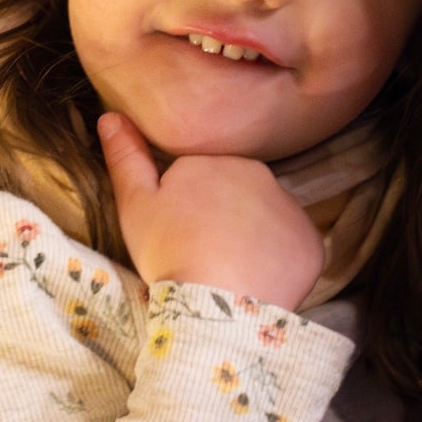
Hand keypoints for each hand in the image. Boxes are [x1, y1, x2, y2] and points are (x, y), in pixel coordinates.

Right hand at [97, 112, 321, 311]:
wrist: (217, 305)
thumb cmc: (169, 251)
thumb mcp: (135, 204)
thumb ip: (125, 158)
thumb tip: (110, 116)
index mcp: (216, 161)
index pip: (200, 181)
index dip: (185, 209)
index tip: (176, 235)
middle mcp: (261, 174)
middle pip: (237, 197)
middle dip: (222, 218)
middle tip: (201, 254)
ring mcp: (291, 209)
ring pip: (266, 220)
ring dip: (251, 238)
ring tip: (229, 270)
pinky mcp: (311, 244)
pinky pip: (292, 248)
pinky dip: (278, 261)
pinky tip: (256, 280)